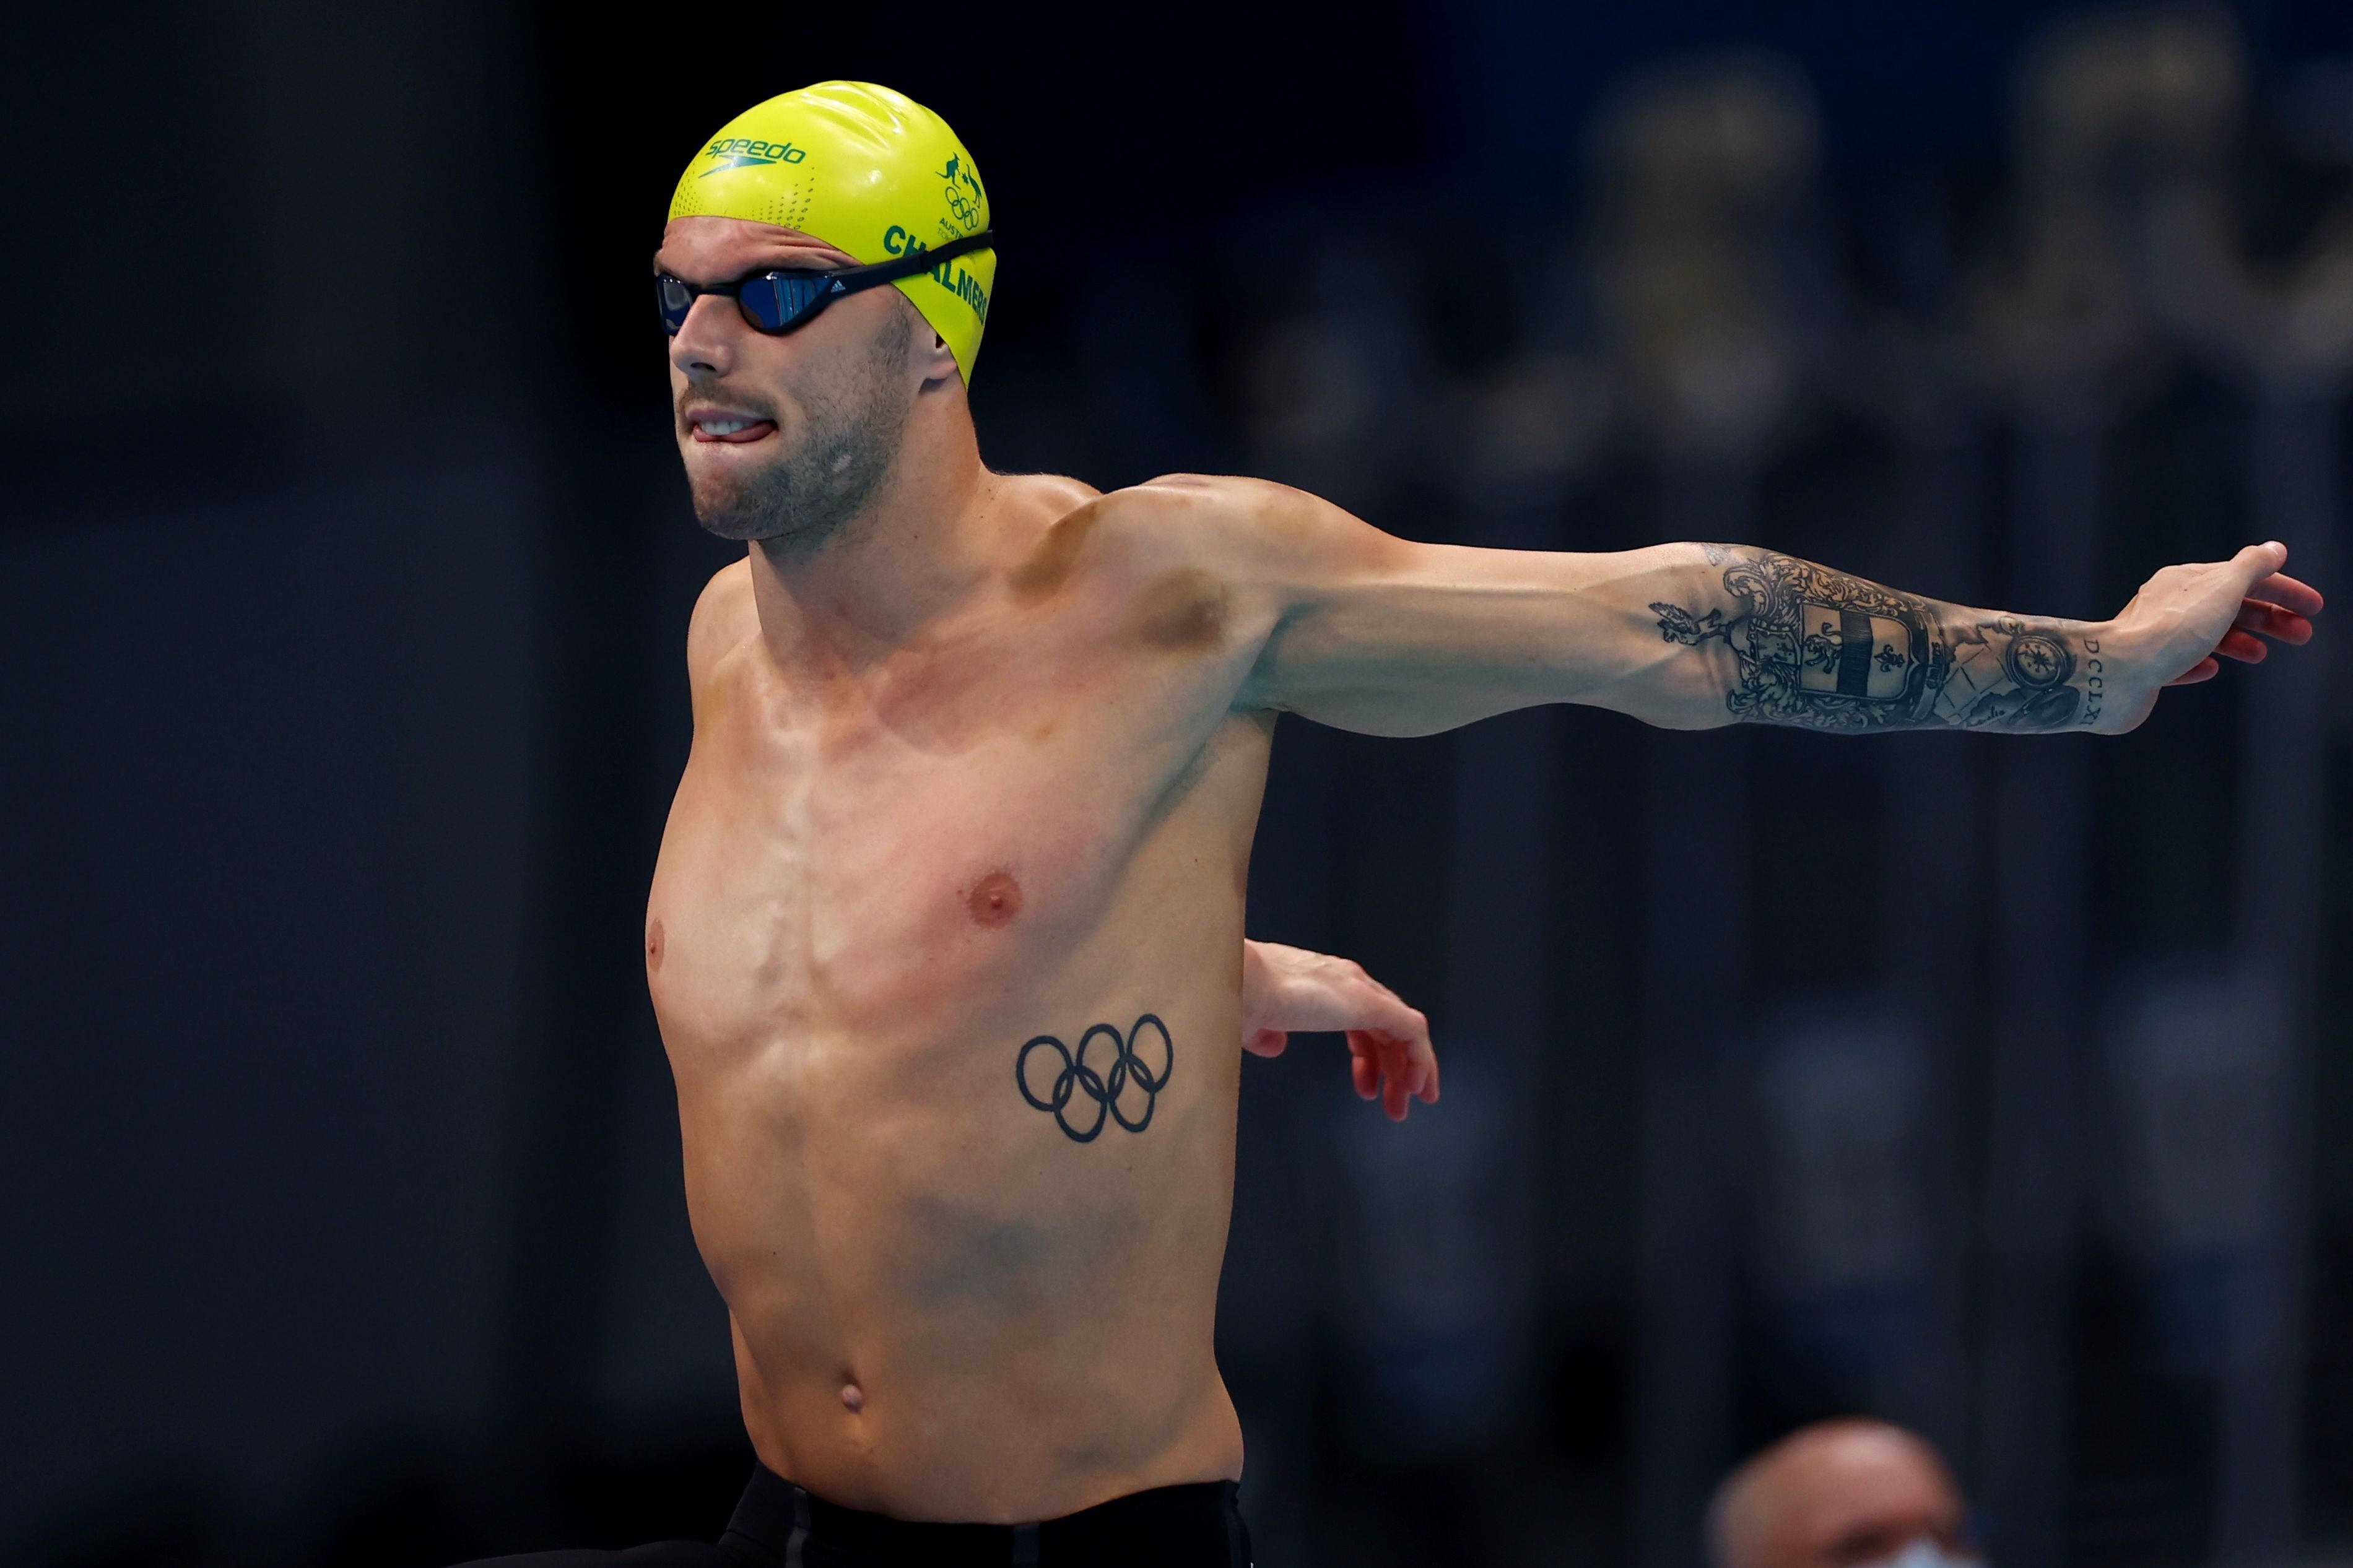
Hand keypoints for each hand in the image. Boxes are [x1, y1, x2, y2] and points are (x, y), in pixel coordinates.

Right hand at [1241, 940, 1439, 1120]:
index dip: (1369, 1056)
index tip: (1367, 1088)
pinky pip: (1412, 1032)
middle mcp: (1348, 981)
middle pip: (1386, 1028)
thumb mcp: (1254, 1023)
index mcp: (1324, 983)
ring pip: (1405, 1031)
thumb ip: (1267, 1035)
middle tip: (1393, 1105)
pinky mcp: (1369, 1002)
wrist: (1238, 981)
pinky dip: (1420, 1059)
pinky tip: (1416, 1086)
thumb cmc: (1238, 999)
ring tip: (1407, 1103)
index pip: (1363, 1020)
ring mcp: (1360, 989)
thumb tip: (1276, 1047)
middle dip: (1392, 1069)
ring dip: (1410, 1070)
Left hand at [2104, 542, 2321, 730]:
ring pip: (2205, 634)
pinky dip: (2199, 664)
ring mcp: (2154, 636)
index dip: (2283, 590)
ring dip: (2239, 641)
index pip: (2244, 577)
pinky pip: (2177, 663)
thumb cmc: (2169, 630)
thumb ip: (2250, 567)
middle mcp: (2167, 604)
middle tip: (2302, 634)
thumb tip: (2274, 549)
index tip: (2314, 608)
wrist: (2115, 673)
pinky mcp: (2144, 669)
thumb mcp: (2221, 589)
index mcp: (2185, 580)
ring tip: (2260, 655)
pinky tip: (2211, 669)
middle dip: (2269, 618)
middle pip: (2228, 606)